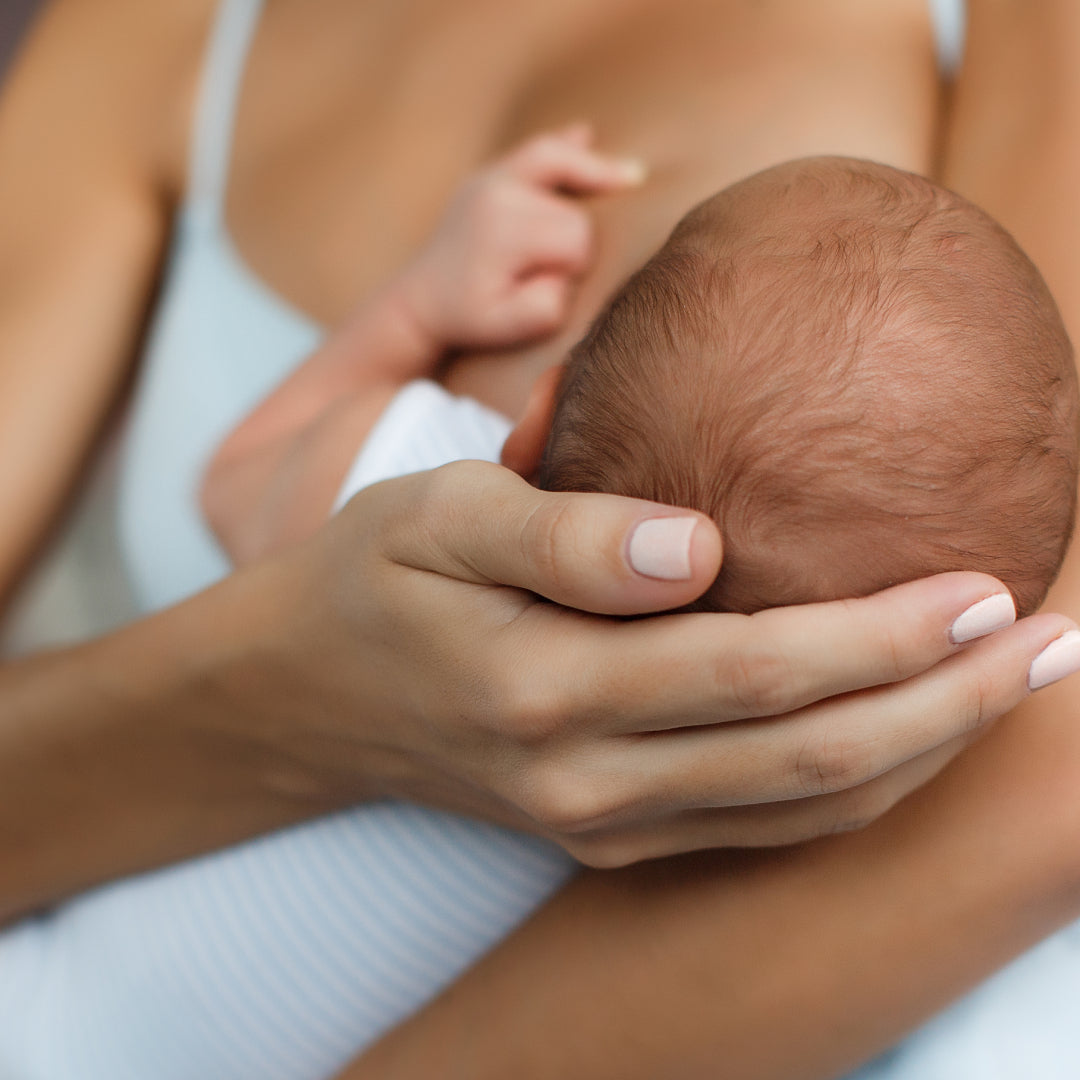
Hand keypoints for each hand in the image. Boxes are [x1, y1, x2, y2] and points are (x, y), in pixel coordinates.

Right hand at [251, 461, 1079, 866]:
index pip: (755, 674)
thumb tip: (695, 546)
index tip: (987, 590)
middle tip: (1050, 643)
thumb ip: (563, 533)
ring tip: (1011, 691)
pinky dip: (851, 793)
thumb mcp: (439, 514)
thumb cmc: (375, 578)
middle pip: (806, 762)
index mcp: (547, 686)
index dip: (881, 640)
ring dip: (918, 755)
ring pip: (798, 814)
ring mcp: (600, 824)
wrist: (312, 696)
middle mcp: (585, 780)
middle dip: (943, 707)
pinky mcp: (607, 836)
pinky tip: (907, 741)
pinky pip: (758, 830)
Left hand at [395, 124, 644, 350]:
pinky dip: (564, 145)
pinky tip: (586, 134)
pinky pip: (534, 149)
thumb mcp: (508, 327)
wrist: (420, 303)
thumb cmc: (469, 318)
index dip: (576, 266)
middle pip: (574, 208)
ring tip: (633, 176)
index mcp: (504, 229)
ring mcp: (490, 177)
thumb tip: (566, 271)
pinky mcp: (488, 176)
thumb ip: (546, 307)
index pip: (578, 238)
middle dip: (576, 239)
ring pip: (562, 164)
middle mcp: (497, 192)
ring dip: (592, 175)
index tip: (551, 287)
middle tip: (545, 271)